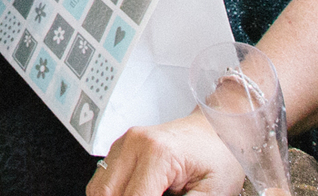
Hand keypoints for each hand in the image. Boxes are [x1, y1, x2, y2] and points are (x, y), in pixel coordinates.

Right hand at [87, 116, 241, 194]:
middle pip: (105, 194)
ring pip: (98, 189)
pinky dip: (112, 195)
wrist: (217, 129)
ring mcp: (124, 143)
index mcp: (158, 153)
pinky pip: (103, 181)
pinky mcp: (121, 148)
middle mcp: (134, 143)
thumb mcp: (212, 193)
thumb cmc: (219, 157)